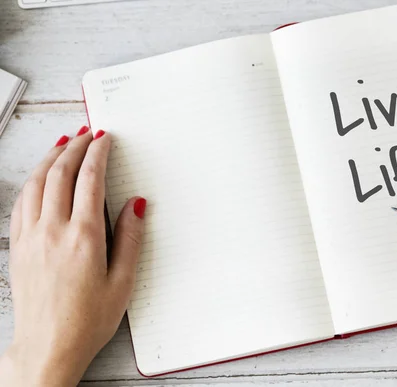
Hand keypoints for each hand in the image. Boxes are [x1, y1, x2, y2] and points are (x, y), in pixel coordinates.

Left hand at [0, 127, 145, 386]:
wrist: (47, 347)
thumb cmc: (87, 320)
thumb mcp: (123, 282)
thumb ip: (131, 238)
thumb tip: (135, 204)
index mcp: (84, 237)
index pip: (89, 179)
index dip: (98, 153)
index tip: (104, 138)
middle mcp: (53, 231)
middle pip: (60, 173)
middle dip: (75, 147)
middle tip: (86, 133)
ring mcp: (31, 237)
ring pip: (37, 182)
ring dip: (51, 158)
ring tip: (63, 143)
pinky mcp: (19, 247)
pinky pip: (22, 201)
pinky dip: (32, 180)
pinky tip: (39, 176)